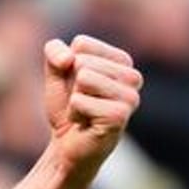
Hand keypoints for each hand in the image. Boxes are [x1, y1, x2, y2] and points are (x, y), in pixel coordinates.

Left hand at [42, 35, 142, 179]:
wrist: (66, 144)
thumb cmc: (66, 106)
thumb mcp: (55, 72)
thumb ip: (55, 52)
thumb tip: (69, 58)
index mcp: (122, 61)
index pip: (82, 44)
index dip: (67, 64)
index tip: (76, 84)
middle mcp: (133, 77)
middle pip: (82, 61)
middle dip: (71, 84)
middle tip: (80, 102)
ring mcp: (131, 98)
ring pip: (84, 77)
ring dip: (74, 99)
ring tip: (84, 112)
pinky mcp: (120, 116)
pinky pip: (80, 101)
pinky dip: (74, 113)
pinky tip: (86, 123)